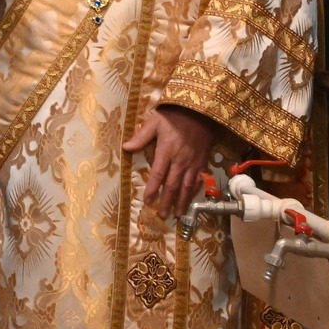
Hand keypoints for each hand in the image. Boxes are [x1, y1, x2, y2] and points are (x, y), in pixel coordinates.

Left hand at [123, 104, 216, 219]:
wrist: (201, 112)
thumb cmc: (174, 116)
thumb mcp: (154, 122)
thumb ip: (141, 137)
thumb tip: (126, 148)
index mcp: (166, 151)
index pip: (157, 175)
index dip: (152, 189)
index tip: (147, 201)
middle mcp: (180, 161)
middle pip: (172, 186)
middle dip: (167, 202)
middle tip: (163, 216)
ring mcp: (193, 163)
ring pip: (187, 187)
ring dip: (182, 202)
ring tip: (178, 214)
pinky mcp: (203, 162)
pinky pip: (198, 181)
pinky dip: (194, 192)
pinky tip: (191, 199)